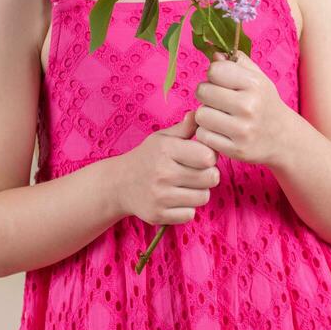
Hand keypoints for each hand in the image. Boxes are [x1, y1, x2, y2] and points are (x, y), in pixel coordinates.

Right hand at [119, 110, 220, 225]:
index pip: (208, 156)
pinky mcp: (158, 215)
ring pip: (203, 197)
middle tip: (196, 172)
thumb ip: (184, 128)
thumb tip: (199, 114)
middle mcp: (162, 172)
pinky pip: (190, 214)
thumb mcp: (162, 138)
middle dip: (208, 175)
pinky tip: (176, 199)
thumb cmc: (147, 157)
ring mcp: (160, 196)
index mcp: (166, 149)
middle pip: (210, 178)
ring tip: (186, 185)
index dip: (210, 156)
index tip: (201, 156)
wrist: (119, 184)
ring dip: (199, 192)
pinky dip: (187, 208)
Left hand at [193, 50, 288, 165]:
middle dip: (206, 94)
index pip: (215, 70)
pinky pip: (202, 135)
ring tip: (219, 116)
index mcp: (254, 84)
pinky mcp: (235, 149)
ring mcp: (242, 130)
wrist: (283, 138)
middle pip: (203, 91)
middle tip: (218, 100)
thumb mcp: (258, 78)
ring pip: (200, 114)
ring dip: (205, 115)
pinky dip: (207, 133)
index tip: (222, 82)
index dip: (214, 75)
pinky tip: (220, 131)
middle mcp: (249, 106)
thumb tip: (214, 53)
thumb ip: (237, 62)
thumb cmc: (265, 103)